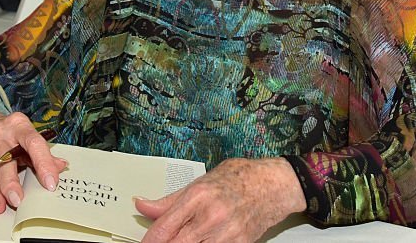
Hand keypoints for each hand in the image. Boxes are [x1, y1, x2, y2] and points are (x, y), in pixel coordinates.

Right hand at [0, 111, 66, 214]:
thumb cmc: (10, 132)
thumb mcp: (27, 135)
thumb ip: (44, 152)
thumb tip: (61, 166)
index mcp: (19, 126)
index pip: (33, 143)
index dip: (43, 163)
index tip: (50, 183)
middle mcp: (0, 135)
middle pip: (4, 159)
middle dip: (10, 182)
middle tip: (17, 200)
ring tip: (0, 207)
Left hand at [137, 157, 305, 242]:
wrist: (273, 185)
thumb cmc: (237, 178)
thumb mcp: (199, 182)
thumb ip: (169, 200)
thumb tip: (142, 206)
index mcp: (198, 196)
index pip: (164, 227)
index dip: (149, 240)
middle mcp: (211, 217)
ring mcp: (227, 234)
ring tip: (178, 241)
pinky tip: (199, 242)